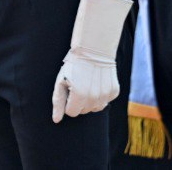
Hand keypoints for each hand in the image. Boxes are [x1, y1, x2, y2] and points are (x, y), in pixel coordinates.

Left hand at [50, 0, 130, 122]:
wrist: (94, 51)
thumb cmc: (73, 66)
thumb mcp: (61, 82)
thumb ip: (58, 102)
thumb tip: (56, 121)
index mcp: (80, 96)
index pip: (71, 113)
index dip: (68, 102)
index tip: (69, 90)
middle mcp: (95, 98)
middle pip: (83, 112)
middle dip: (78, 102)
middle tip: (78, 85)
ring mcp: (106, 96)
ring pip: (95, 109)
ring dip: (89, 101)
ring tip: (87, 85)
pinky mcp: (114, 92)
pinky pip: (104, 102)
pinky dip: (100, 96)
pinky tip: (96, 83)